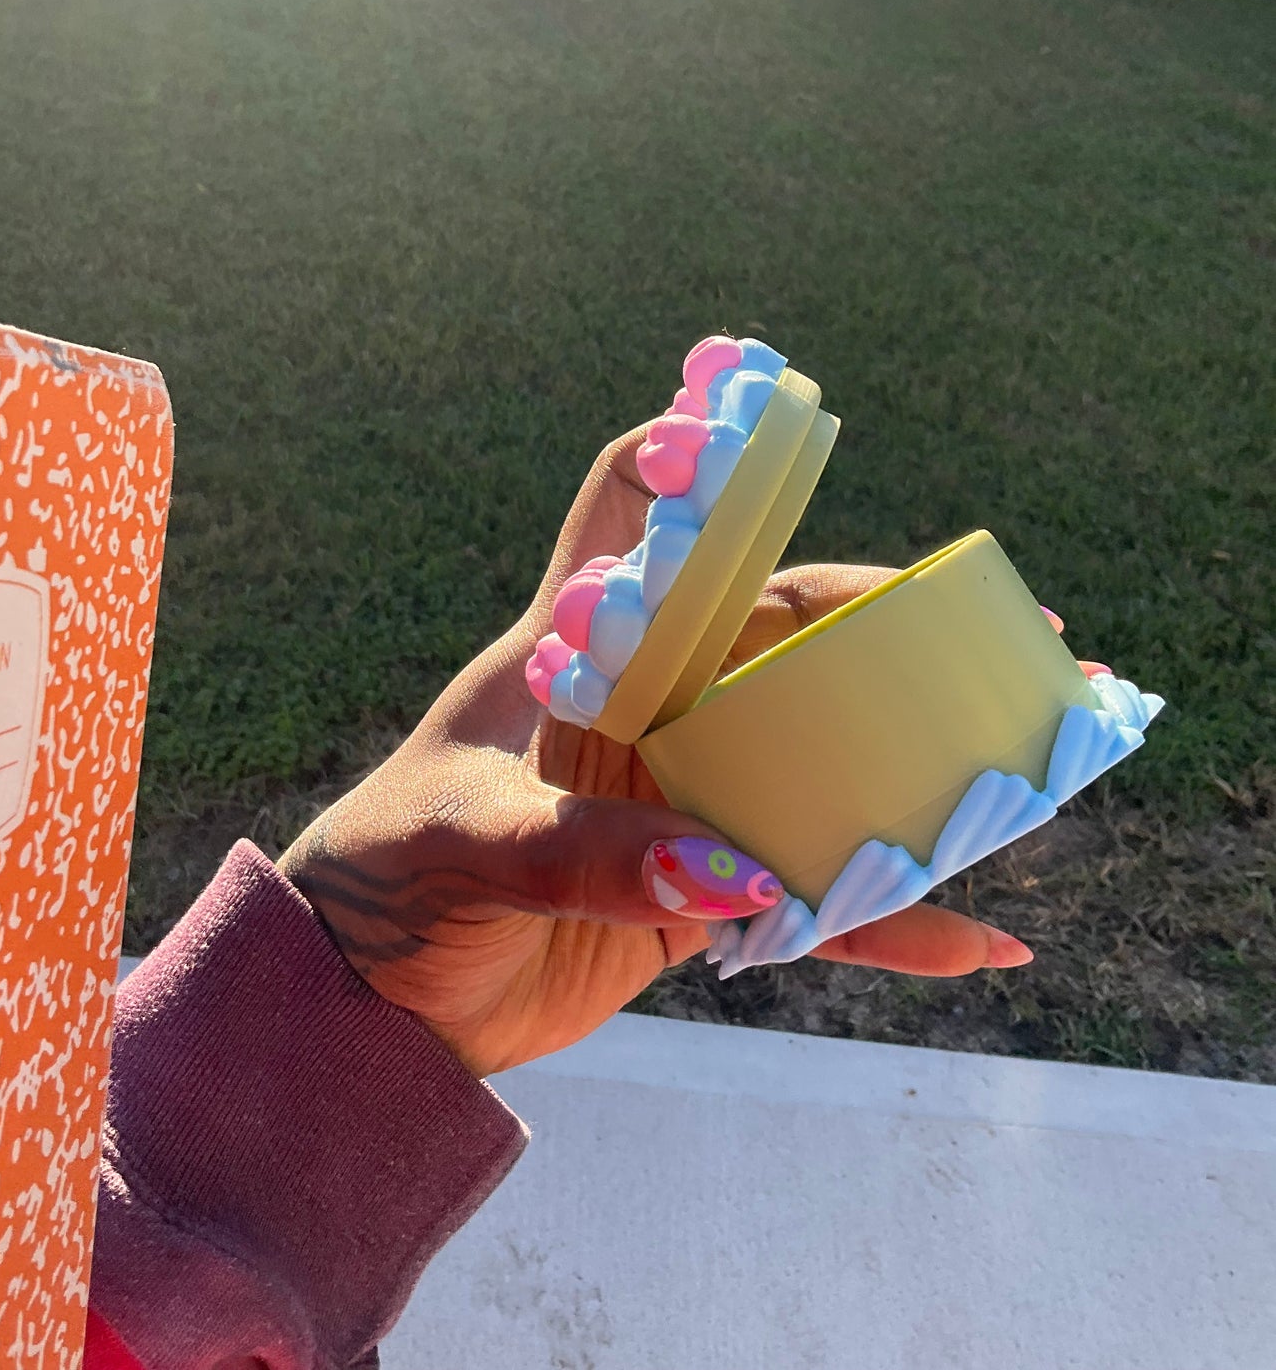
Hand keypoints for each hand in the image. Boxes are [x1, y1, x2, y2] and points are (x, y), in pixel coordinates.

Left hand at [278, 429, 1043, 1076]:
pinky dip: (888, 924)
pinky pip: (811, 902)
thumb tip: (733, 872)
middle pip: (783, 634)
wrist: (365, 999)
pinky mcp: (694, 893)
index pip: (630, 510)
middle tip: (1015, 632)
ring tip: (1042, 762)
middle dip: (892, 624)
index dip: (693, 451)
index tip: (780, 409)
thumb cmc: (387, 878)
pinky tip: (984, 946)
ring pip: (820, 757)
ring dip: (922, 764)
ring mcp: (678, 794)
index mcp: (576, 647)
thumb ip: (591, 846)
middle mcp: (643, 704)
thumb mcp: (476, 836)